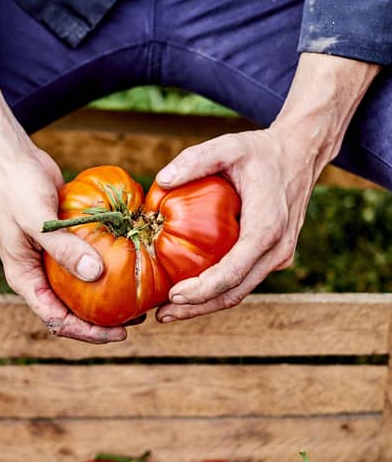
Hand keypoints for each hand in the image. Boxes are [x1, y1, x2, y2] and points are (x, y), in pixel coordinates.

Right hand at [0, 65, 127, 342]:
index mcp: (24, 278)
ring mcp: (52, 259)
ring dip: (105, 298)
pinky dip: (107, 269)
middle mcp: (38, 274)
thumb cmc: (17, 189)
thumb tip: (95, 276)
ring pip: (81, 289)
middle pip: (71, 310)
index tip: (118, 334)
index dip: (86, 331)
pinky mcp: (66, 242)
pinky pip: (88, 262)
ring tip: (137, 302)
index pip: (56, 318)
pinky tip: (132, 267)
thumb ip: (63, 248)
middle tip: (135, 322)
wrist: (14, 160)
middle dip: (100, 321)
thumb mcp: (37, 221)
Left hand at [155, 52, 379, 321]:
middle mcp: (278, 248)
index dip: (203, 290)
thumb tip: (161, 181)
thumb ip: (195, 160)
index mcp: (267, 226)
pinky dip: (218, 289)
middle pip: (236, 291)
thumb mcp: (227, 146)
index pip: (234, 271)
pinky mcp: (274, 255)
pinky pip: (245, 279)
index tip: (173, 296)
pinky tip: (191, 290)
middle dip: (198, 308)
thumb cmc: (261, 151)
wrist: (300, 153)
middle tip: (163, 315)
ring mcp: (279, 255)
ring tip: (170, 311)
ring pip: (241, 291)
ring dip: (206, 304)